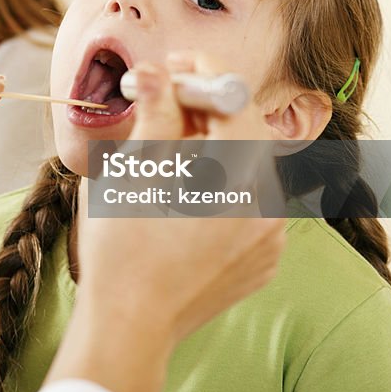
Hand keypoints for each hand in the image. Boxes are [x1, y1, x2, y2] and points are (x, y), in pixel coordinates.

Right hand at [46, 51, 284, 391]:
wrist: (130, 324)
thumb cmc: (120, 247)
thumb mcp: (130, 170)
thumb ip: (154, 114)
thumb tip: (157, 72)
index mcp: (236, 178)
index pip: (235, 100)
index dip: (204, 74)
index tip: (174, 66)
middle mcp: (267, 206)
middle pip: (245, 134)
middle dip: (205, 110)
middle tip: (166, 99)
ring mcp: (270, 237)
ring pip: (246, 168)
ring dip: (212, 148)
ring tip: (168, 151)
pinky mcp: (263, 259)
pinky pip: (248, 204)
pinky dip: (220, 187)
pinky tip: (183, 195)